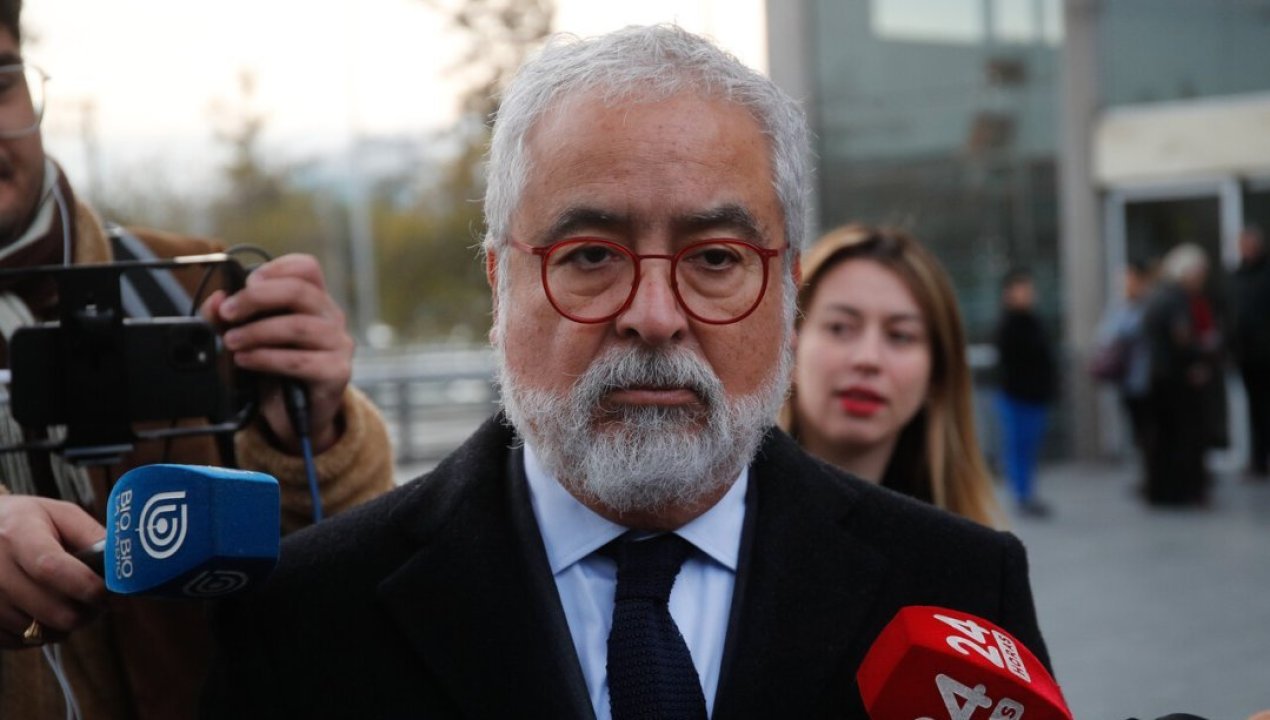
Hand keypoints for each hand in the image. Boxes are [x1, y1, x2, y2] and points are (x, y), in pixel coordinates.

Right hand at [0, 495, 105, 647]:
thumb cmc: (30, 522)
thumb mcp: (61, 515)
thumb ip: (92, 537)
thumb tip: (122, 566)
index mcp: (18, 534)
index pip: (51, 568)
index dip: (87, 587)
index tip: (113, 596)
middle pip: (50, 609)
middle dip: (86, 613)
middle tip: (98, 602)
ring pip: (39, 631)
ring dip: (65, 624)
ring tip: (70, 602)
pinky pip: (22, 642)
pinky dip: (42, 633)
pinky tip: (45, 611)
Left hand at [202, 253, 352, 452]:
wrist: (295, 416)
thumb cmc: (275, 370)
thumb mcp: (247, 338)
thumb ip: (228, 318)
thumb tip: (216, 301)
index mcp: (314, 301)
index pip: (306, 268)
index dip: (276, 268)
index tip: (247, 283)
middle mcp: (331, 317)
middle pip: (299, 291)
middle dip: (256, 299)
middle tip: (227, 313)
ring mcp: (338, 344)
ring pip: (297, 326)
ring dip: (257, 332)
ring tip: (231, 342)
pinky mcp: (336, 372)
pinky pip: (299, 360)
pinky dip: (266, 358)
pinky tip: (246, 361)